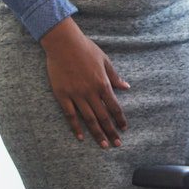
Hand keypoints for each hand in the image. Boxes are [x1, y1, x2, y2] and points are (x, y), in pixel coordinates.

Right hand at [39, 17, 128, 146]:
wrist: (63, 43)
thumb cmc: (85, 48)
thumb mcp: (105, 60)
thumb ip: (115, 76)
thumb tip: (126, 87)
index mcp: (103, 83)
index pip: (114, 106)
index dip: (120, 119)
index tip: (124, 129)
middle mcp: (91, 92)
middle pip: (103, 116)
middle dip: (111, 131)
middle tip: (117, 144)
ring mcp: (76, 95)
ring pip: (89, 119)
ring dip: (97, 133)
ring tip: (104, 145)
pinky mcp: (62, 95)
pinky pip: (70, 115)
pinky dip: (76, 127)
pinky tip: (81, 137)